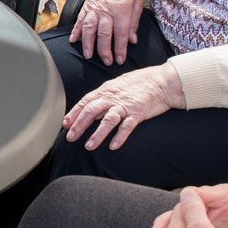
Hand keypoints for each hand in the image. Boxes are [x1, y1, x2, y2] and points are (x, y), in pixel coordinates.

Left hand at [61, 63, 182, 150]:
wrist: (162, 81)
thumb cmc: (139, 83)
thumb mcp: (117, 86)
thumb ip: (103, 97)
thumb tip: (90, 110)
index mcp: (106, 90)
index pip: (86, 101)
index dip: (74, 113)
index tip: (65, 124)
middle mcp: (113, 97)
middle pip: (92, 110)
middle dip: (79, 125)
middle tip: (70, 138)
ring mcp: (126, 105)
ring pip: (108, 120)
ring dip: (97, 134)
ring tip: (88, 146)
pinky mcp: (138, 112)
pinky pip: (127, 126)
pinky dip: (120, 136)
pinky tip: (113, 146)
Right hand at [68, 0, 143, 63]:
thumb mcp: (138, 3)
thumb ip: (134, 22)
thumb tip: (131, 40)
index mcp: (122, 9)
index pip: (120, 33)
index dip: (120, 48)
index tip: (119, 59)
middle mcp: (106, 9)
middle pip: (103, 33)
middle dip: (104, 50)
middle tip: (106, 61)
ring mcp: (94, 7)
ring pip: (89, 28)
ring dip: (88, 43)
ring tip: (88, 55)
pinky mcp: (87, 5)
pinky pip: (80, 19)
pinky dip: (76, 31)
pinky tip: (74, 40)